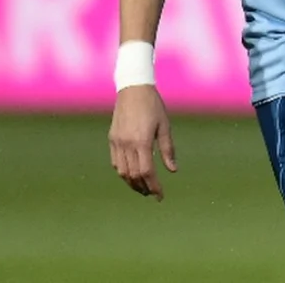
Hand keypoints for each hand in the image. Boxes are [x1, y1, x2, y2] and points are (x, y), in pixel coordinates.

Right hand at [108, 85, 176, 200]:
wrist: (133, 89)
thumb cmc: (153, 106)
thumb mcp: (165, 126)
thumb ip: (168, 149)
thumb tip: (172, 170)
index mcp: (142, 141)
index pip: (147, 172)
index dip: (154, 186)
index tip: (160, 196)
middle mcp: (127, 144)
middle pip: (134, 175)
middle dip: (144, 188)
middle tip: (153, 194)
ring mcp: (117, 142)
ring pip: (122, 172)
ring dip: (132, 183)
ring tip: (143, 188)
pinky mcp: (112, 139)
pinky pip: (116, 162)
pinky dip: (124, 172)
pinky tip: (132, 174)